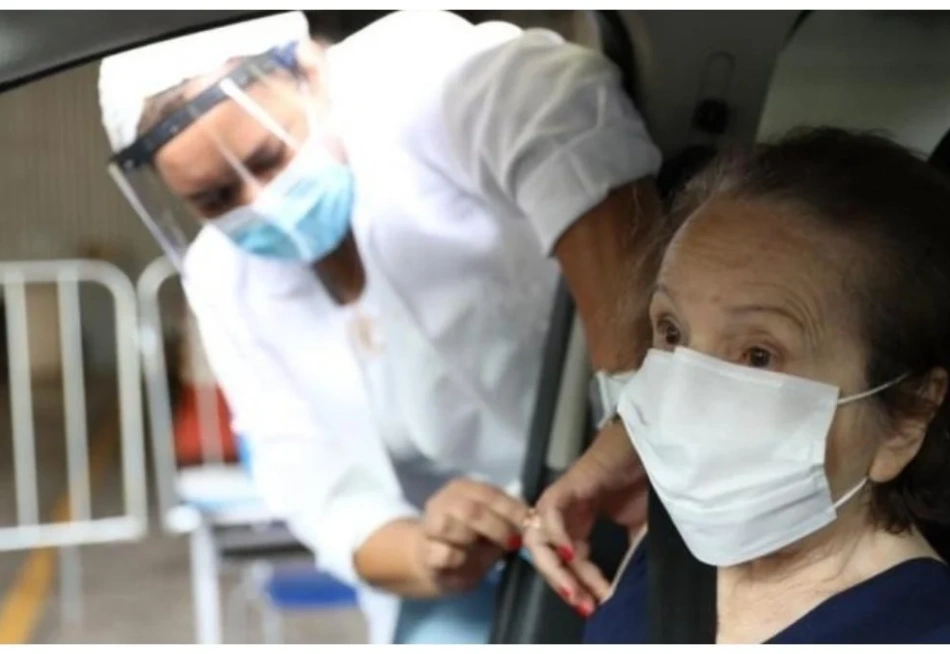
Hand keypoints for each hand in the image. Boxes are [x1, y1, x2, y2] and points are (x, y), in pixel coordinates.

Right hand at [414, 477, 528, 592]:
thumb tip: (532, 523)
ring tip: (484, 550)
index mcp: (464, 489)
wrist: (433, 561)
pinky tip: (464, 562)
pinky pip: (445, 554)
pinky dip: (460, 559)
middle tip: (512, 543)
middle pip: (471, 510)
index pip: (490, 494)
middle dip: (497, 528)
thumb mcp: (491, 526)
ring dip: (473, 540)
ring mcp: (430, 524)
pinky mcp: (425, 551)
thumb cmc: (469, 541)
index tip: (530, 525)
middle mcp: (444, 501)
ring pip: (450, 527)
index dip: (512, 510)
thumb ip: (508, 521)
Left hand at [524, 421, 647, 615]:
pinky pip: (548, 514)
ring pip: (539, 540)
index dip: (582, 587)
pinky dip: (556, 535)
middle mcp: (561, 516)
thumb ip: (630, 553)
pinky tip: (572, 555)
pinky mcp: (564, 487)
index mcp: (576, 525)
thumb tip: (630, 585)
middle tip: (584, 606)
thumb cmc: (640, 480)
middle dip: (563, 585)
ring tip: (574, 590)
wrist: (645, 446)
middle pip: (546, 556)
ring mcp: (559, 501)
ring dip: (554, 569)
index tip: (599, 606)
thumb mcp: (638, 527)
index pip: (568, 564)